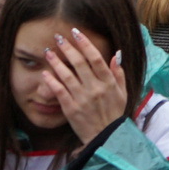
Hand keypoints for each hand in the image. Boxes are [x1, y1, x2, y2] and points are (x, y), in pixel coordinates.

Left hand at [48, 29, 127, 147]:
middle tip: (58, 37)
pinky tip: (45, 73)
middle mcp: (95, 88)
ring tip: (48, 52)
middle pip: (79, 63)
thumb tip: (116, 54)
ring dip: (56, 62)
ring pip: (67, 75)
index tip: (76, 33)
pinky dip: (51, 81)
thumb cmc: (114, 113)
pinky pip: (59, 92)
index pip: (96, 58)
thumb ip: (118, 73)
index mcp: (109, 83)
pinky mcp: (71, 108)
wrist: (106, 136)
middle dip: (67, 48)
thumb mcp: (123, 92)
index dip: (85, 44)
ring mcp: (82, 98)